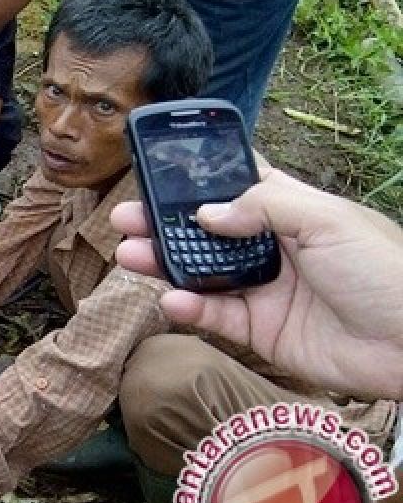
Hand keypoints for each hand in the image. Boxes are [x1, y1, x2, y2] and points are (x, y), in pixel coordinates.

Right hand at [111, 170, 402, 400]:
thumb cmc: (385, 272)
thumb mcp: (327, 220)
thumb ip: (263, 207)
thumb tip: (207, 214)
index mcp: (292, 210)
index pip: (236, 186)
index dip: (198, 179)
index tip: (158, 171)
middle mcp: (273, 247)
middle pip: (206, 231)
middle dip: (164, 223)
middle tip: (125, 217)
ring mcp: (265, 289)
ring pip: (201, 272)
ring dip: (164, 263)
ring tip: (130, 255)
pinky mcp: (262, 330)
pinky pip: (215, 317)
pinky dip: (190, 308)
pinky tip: (172, 298)